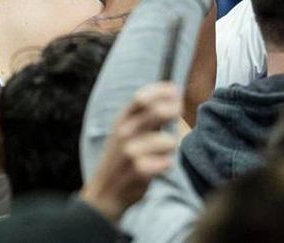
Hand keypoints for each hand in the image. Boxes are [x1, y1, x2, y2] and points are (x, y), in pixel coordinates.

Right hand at [80, 83, 180, 222]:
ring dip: (170, 147)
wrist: (105, 191)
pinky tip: (158, 167)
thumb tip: (173, 94)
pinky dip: (166, 165)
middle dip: (173, 110)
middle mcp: (124, 132)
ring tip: (162, 154)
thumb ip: (146, 115)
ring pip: (167, 141)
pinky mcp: (138, 170)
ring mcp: (130, 151)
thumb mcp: (127, 131)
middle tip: (178, 113)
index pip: (141, 97)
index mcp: (121, 120)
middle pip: (156, 112)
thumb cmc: (122, 158)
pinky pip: (165, 162)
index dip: (161, 91)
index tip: (175, 91)